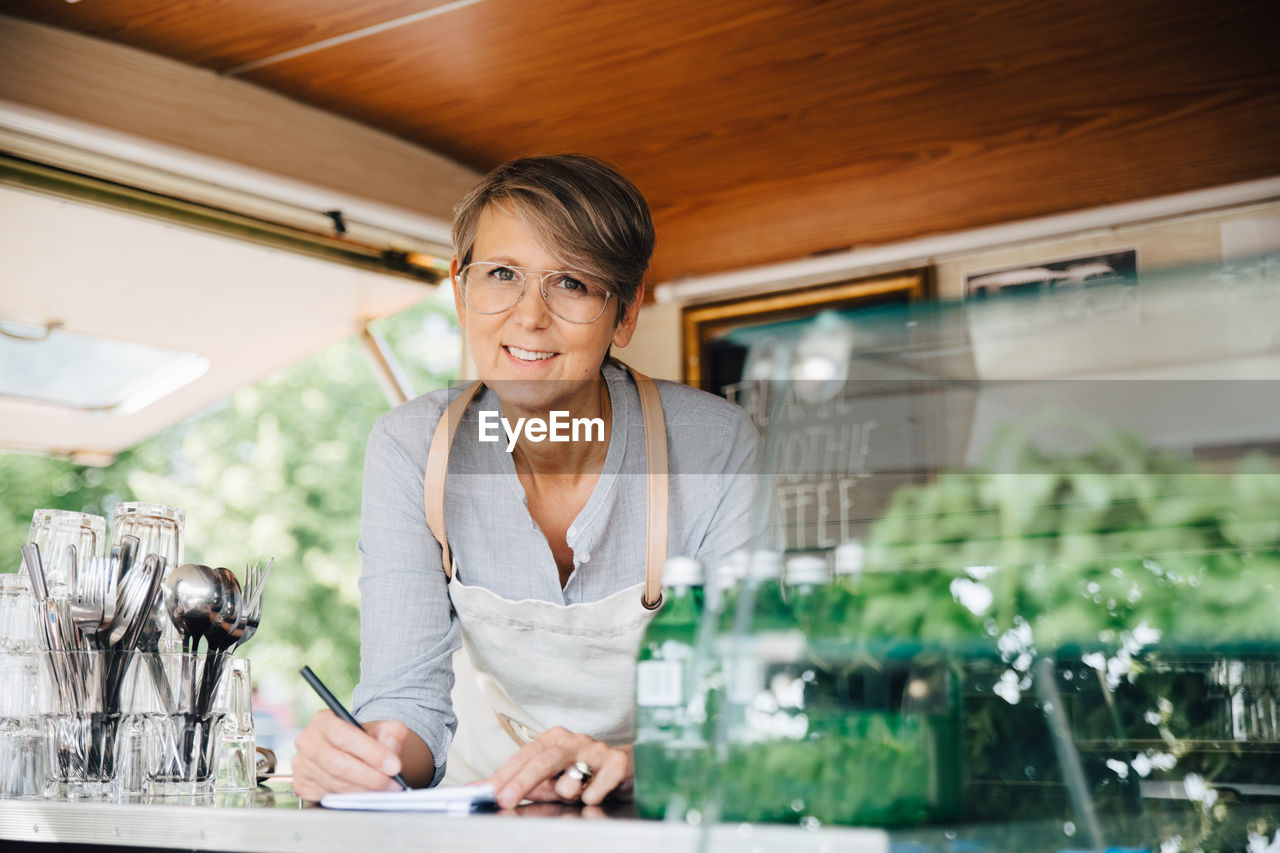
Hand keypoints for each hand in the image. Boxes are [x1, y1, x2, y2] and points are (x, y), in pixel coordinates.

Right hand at [292, 710, 408, 801]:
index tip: (394, 766)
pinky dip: (350, 799)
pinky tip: (366, 794)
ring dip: (363, 791)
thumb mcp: (382, 728)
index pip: (344, 736)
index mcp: (323, 721)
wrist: (353, 752)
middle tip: (393, 783)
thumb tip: (391, 747)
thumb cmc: (366, 739)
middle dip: (370, 777)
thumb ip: (392, 732)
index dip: (371, 753)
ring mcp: (301, 765)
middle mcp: (307, 742)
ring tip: (385, 790)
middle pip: (338, 764)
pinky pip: (327, 797)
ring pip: (334, 784)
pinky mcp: (302, 786)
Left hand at [486, 726, 631, 808]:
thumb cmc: (583, 773)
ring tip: (575, 794)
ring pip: (571, 780)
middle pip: (543, 760)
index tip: (490, 792)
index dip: (505, 775)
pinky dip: (591, 797)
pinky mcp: (617, 764)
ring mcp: (596, 751)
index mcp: (553, 740)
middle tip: (506, 799)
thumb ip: (524, 784)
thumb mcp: (552, 778)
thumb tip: (487, 790)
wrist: (627, 768)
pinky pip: (596, 790)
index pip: (524, 756)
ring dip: (567, 794)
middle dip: (522, 782)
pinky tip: (595, 793)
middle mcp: (573, 741)